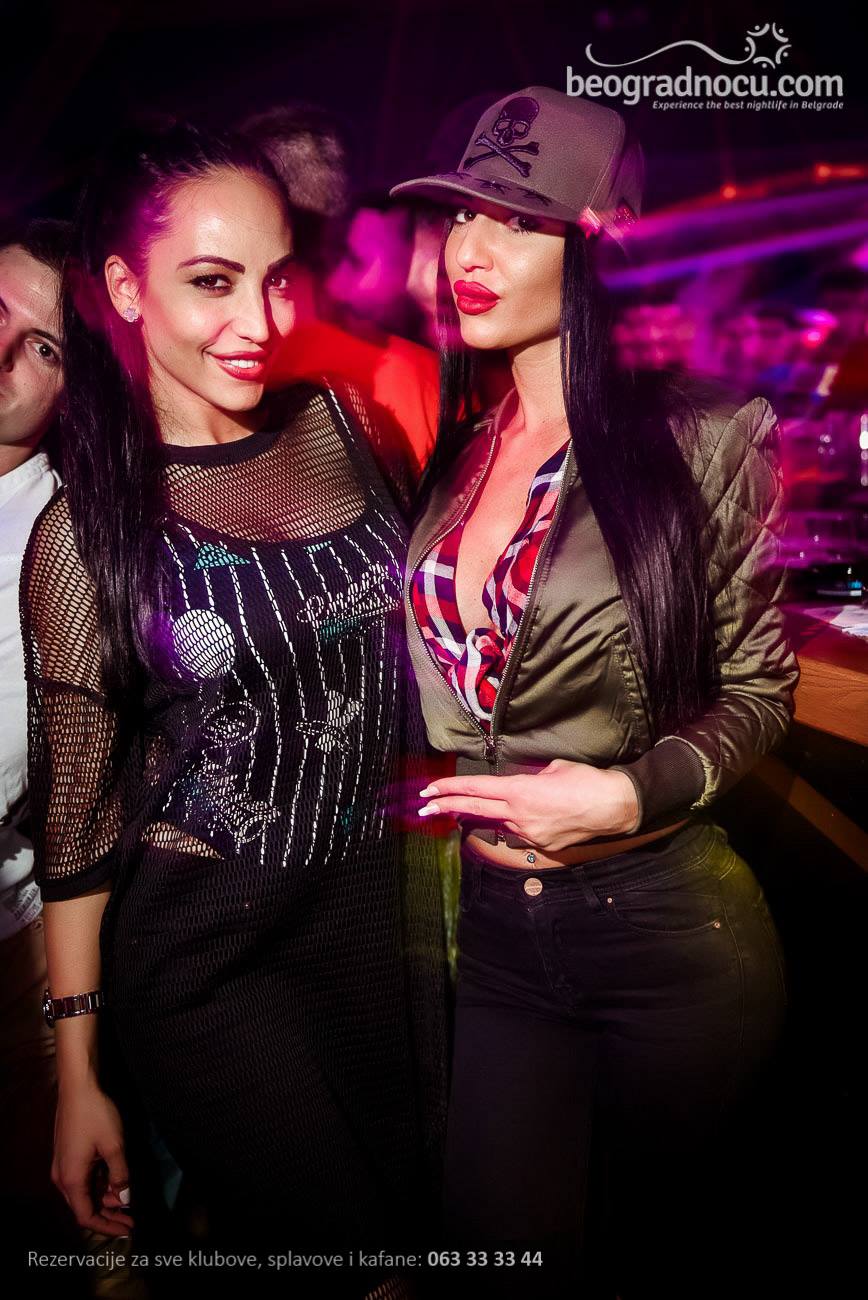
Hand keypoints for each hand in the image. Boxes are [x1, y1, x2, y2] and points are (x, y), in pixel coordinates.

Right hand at [52, 1079, 133, 1235]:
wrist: (78, 1088)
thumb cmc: (95, 1115)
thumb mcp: (114, 1146)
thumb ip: (120, 1175)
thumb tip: (124, 1198)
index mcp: (72, 1180)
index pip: (86, 1217)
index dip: (107, 1226)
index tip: (128, 1228)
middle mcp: (62, 1178)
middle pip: (84, 1207)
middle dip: (108, 1214)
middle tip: (131, 1217)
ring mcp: (63, 1166)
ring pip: (84, 1193)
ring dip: (104, 1198)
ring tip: (126, 1199)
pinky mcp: (67, 1156)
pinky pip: (82, 1179)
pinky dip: (98, 1185)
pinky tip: (115, 1181)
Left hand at [418, 758, 639, 851]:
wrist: (614, 807)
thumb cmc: (586, 781)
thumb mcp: (552, 769)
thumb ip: (529, 777)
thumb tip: (521, 783)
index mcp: (519, 791)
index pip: (476, 789)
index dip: (450, 789)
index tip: (430, 790)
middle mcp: (519, 815)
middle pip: (475, 809)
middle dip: (447, 806)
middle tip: (424, 807)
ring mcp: (529, 833)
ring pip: (498, 822)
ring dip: (483, 815)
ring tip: (464, 808)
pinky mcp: (541, 845)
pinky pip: (518, 832)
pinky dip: (511, 823)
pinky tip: (516, 817)